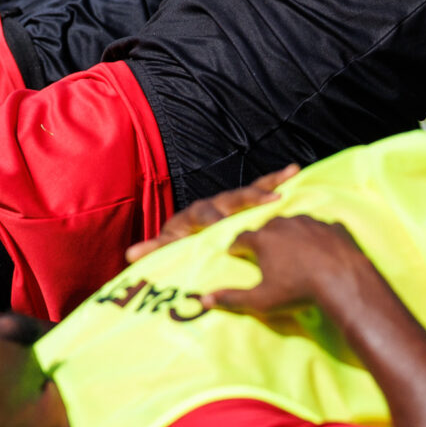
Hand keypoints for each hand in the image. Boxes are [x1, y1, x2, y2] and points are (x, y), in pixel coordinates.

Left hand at [125, 166, 296, 261]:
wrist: (184, 237)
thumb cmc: (176, 245)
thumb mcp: (166, 248)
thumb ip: (154, 250)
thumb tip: (131, 254)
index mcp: (193, 215)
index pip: (203, 214)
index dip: (213, 219)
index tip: (223, 225)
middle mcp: (213, 204)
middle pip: (232, 197)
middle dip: (251, 197)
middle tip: (271, 198)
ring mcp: (229, 202)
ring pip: (250, 190)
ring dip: (270, 182)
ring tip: (290, 174)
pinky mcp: (242, 204)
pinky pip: (261, 190)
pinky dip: (276, 180)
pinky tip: (294, 172)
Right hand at [202, 215, 370, 317]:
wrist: (343, 281)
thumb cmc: (298, 291)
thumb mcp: (261, 301)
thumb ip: (231, 298)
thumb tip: (204, 300)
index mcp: (263, 239)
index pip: (241, 239)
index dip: (237, 248)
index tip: (236, 254)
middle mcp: (284, 223)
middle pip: (268, 228)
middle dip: (264, 238)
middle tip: (266, 253)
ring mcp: (311, 221)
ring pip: (294, 224)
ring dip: (291, 234)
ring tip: (293, 250)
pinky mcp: (333, 225)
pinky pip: (321, 228)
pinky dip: (317, 237)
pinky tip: (321, 250)